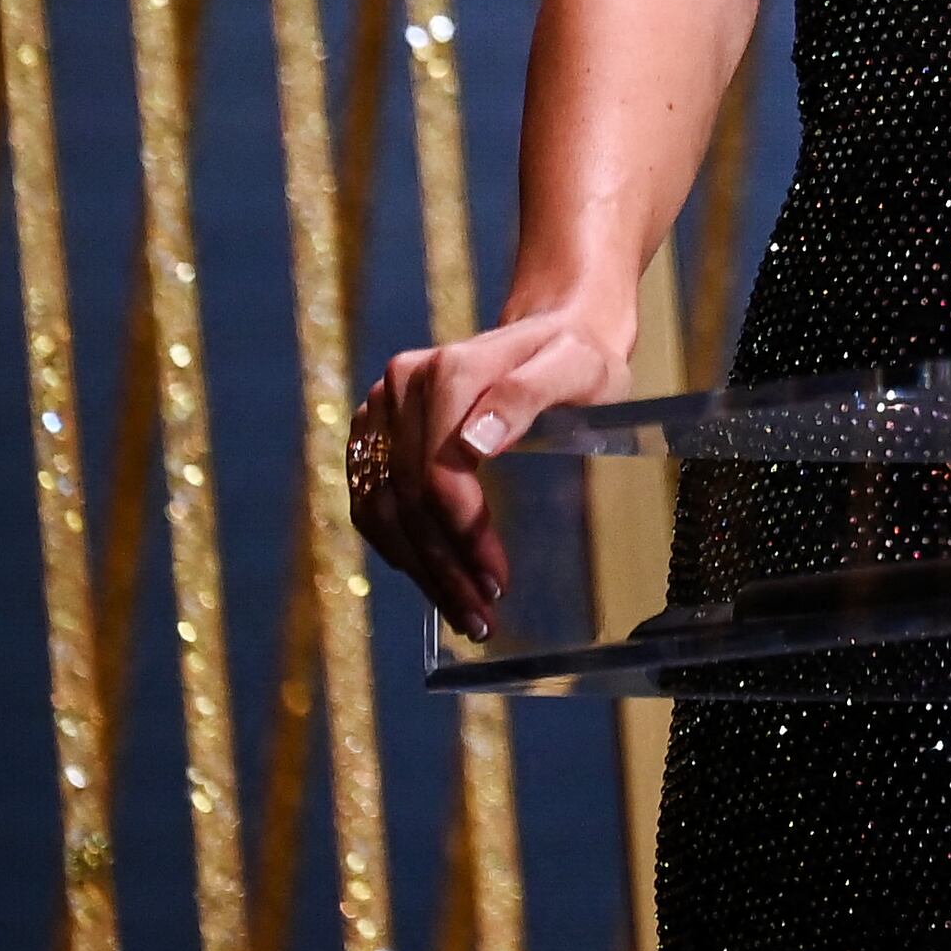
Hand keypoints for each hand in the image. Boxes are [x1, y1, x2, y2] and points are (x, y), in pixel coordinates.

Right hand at [347, 308, 635, 640]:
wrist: (558, 333)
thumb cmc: (578, 358)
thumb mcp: (577, 369)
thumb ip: (528, 396)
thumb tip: (473, 443)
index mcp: (450, 371)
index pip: (438, 473)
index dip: (464, 535)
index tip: (497, 582)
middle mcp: (402, 385)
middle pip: (407, 498)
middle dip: (443, 567)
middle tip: (478, 618)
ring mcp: (382, 407)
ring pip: (380, 506)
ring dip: (417, 568)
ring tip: (459, 612)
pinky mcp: (376, 430)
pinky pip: (371, 499)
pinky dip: (397, 545)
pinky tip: (430, 576)